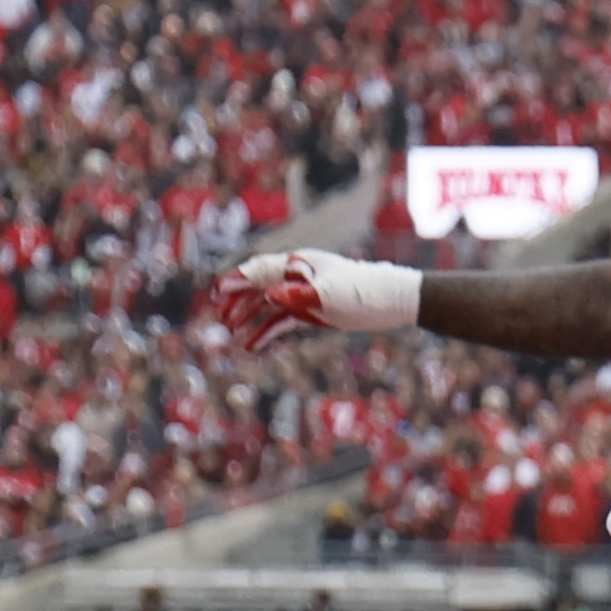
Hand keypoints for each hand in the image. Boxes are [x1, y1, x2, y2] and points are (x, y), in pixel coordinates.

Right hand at [204, 250, 416, 353]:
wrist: (393, 301)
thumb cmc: (363, 292)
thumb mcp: (331, 295)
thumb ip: (299, 295)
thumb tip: (269, 296)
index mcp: (299, 265)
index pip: (259, 270)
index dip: (236, 281)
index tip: (217, 293)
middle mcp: (296, 277)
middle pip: (257, 286)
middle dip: (237, 300)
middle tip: (220, 317)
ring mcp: (302, 294)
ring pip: (267, 304)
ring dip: (248, 316)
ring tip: (232, 332)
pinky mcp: (311, 310)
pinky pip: (282, 320)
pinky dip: (267, 331)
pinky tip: (252, 345)